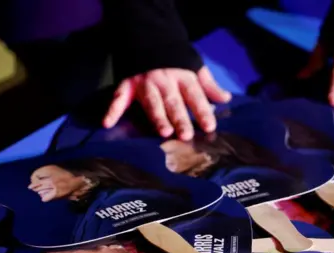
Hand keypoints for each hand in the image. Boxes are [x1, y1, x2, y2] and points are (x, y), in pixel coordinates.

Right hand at [103, 66, 231, 140]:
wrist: (148, 36)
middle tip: (186, 135)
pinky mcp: (127, 84)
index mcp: (183, 77)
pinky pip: (118, 98)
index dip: (203, 111)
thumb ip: (208, 85)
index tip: (210, 126)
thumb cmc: (176, 59)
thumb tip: (226, 98)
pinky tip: (107, 123)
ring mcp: (144, 82)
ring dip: (157, 116)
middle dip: (180, 118)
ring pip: (151, 102)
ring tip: (164, 131)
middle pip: (173, 101)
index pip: (195, 95)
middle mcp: (164, 81)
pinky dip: (112, 110)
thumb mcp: (195, 67)